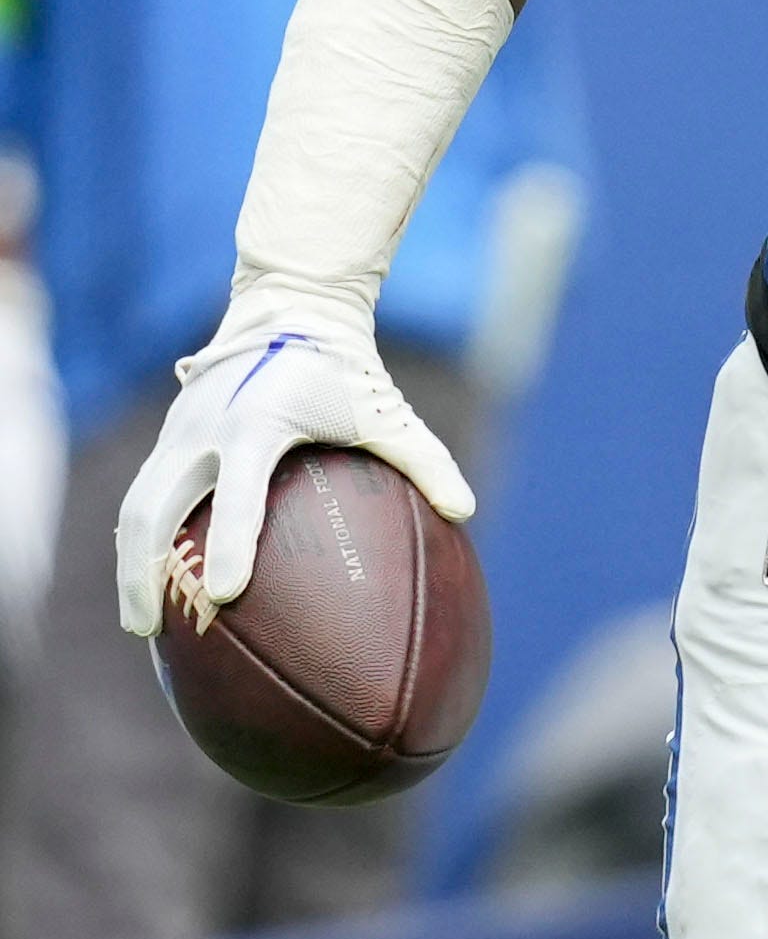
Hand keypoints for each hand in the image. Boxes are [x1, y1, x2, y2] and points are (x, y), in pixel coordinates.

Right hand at [114, 283, 474, 639]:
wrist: (291, 309)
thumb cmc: (344, 368)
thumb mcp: (386, 411)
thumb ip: (426, 459)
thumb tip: (465, 511)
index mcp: (257, 424)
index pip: (236, 492)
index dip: (229, 544)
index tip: (223, 595)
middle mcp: (205, 429)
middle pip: (153, 508)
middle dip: (146, 571)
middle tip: (150, 629)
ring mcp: (178, 431)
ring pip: (137, 505)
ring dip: (131, 562)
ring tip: (141, 620)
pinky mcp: (170, 435)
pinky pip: (144, 493)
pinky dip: (142, 538)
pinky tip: (155, 581)